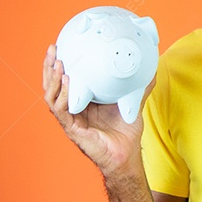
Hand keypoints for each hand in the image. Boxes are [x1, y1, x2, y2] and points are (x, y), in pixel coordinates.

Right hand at [42, 44, 155, 176]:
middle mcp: (73, 108)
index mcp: (83, 100)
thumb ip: (139, 87)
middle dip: (50, 66)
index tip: (61, 45)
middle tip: (52, 48)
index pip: (65, 79)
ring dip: (52, 78)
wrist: (126, 155)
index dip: (60, 64)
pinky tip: (66, 81)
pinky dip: (62, 95)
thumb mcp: (132, 103)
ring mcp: (70, 119)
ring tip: (57, 61)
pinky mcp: (72, 129)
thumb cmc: (126, 132)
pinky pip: (61, 110)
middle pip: (53, 85)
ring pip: (52, 95)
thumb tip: (151, 69)